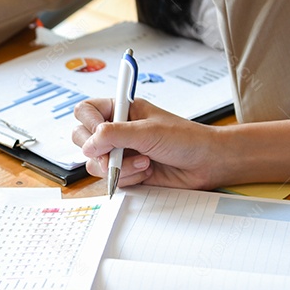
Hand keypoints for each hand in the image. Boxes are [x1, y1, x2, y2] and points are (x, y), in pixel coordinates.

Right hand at [72, 98, 226, 189]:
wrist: (207, 163)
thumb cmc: (186, 139)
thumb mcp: (148, 132)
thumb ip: (114, 135)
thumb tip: (88, 144)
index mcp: (121, 110)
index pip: (85, 111)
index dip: (88, 123)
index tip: (101, 133)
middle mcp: (117, 130)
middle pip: (82, 139)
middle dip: (100, 151)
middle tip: (118, 153)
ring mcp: (120, 152)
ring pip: (94, 163)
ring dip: (119, 167)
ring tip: (145, 162)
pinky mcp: (126, 171)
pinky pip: (110, 178)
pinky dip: (128, 178)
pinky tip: (148, 172)